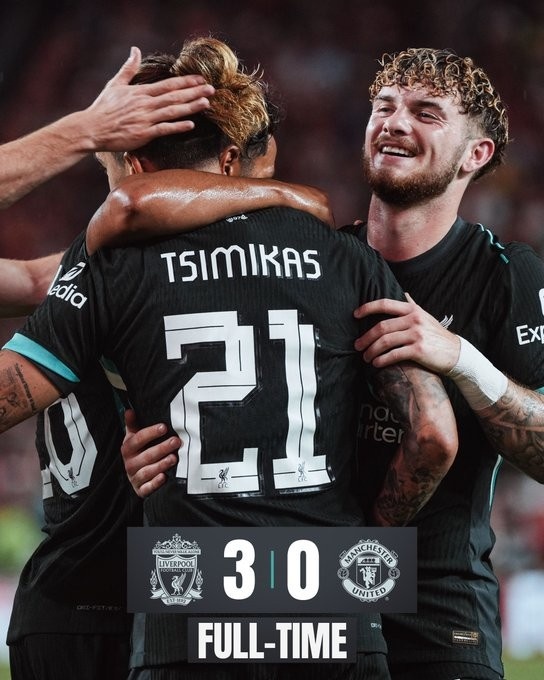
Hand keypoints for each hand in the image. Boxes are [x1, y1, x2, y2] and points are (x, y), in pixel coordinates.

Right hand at [83, 46, 214, 150]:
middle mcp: (145, 104)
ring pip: (172, 111)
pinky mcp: (144, 134)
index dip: (186, 82)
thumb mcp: (115, 84)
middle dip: (194, 92)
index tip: (200, 79)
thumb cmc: (104, 108)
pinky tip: (190, 124)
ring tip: (206, 103)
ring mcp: (146, 119)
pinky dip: (177, 126)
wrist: (92, 128)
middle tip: (211, 88)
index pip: (168, 85)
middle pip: (174, 96)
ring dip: (190, 107)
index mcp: (141, 93)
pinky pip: (164, 129)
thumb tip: (135, 50)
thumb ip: (128, 68)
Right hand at [121, 409, 179, 497]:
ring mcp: (134, 478)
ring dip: (160, 465)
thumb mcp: (133, 438)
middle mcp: (129, 464)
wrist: (134, 477)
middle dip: (161, 448)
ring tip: (174, 458)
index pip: (137, 439)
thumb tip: (129, 410)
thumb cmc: (138, 453)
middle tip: (176, 441)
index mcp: (127, 449)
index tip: (164, 427)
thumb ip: (133, 425)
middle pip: (145, 456)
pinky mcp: (140, 490)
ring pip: (147, 472)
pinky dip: (155, 484)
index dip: (150, 433)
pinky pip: (146, 489)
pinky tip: (164, 477)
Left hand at [353, 293, 460, 372]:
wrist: (456, 353)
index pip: (385, 304)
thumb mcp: (426, 316)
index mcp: (412, 309)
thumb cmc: (437, 335)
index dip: (367, 308)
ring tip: (366, 357)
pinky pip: (394, 354)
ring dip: (372, 351)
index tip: (355, 314)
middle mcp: (414, 319)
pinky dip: (382, 360)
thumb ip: (412, 306)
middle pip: (381, 327)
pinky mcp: (419, 350)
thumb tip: (404, 294)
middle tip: (357, 346)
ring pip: (385, 341)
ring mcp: (417, 334)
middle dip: (366, 337)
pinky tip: (376, 363)